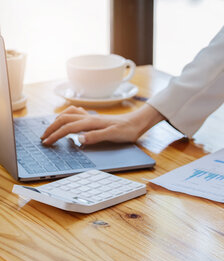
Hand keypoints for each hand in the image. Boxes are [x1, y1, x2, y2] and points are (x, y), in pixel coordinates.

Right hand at [41, 104, 164, 145]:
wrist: (137, 122)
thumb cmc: (128, 130)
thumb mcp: (113, 135)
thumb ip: (96, 137)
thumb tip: (79, 139)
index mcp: (91, 122)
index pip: (68, 128)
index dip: (55, 135)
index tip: (46, 143)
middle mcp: (89, 117)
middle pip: (63, 119)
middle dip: (51, 128)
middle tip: (43, 138)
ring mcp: (92, 117)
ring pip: (68, 114)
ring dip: (57, 121)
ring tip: (50, 129)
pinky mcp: (95, 118)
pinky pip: (76, 113)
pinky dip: (67, 115)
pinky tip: (68, 120)